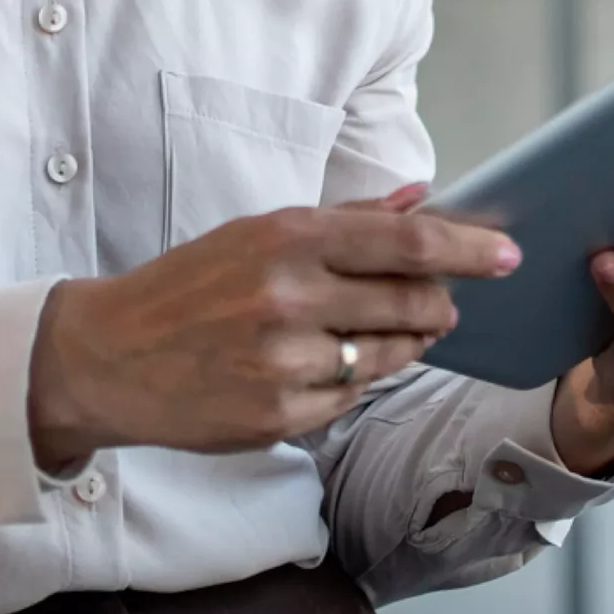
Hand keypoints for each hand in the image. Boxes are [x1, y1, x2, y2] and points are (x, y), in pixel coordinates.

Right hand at [26, 182, 516, 471]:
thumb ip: (347, 218)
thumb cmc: (190, 286)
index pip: (407, 242)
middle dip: (440, 302)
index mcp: (288, 239)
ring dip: (406, 342)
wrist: (106, 358)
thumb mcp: (258, 233)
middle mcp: (289, 298)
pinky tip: (324, 364)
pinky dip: (354, 380)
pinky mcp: (276, 415)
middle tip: (440, 301)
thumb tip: (422, 198)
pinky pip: (351, 396)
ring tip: (379, 330)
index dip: (469, 249)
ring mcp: (283, 362)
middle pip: (413, 301)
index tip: (507, 254)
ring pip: (391, 354)